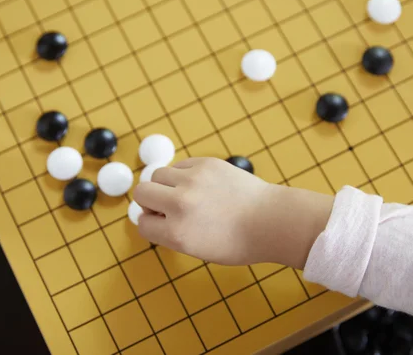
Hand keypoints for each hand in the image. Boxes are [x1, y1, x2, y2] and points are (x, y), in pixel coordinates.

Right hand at [134, 157, 333, 268]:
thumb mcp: (198, 248)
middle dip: (150, 201)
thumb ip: (172, 233)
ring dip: (165, 184)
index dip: (152, 223)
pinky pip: (179, 165)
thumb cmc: (238, 241)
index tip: (164, 223)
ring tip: (186, 194)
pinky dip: (183, 174)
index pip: (143, 224)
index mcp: (177, 234)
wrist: (271, 220)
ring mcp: (193, 181)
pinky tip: (200, 184)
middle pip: (141, 193)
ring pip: (158, 175)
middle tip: (167, 206)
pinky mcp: (206, 163)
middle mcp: (180, 205)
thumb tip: (150, 213)